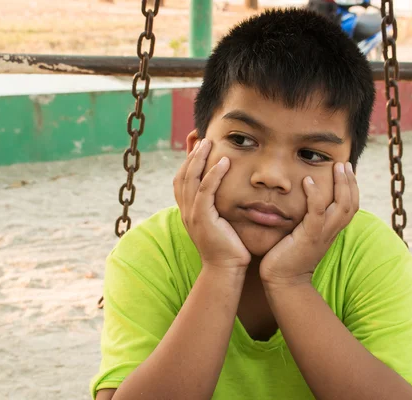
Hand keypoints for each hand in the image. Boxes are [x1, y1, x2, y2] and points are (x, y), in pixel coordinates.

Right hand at [173, 139, 250, 272]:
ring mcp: (192, 214)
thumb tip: (230, 192)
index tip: (198, 146)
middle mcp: (186, 210)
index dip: (188, 161)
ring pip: (190, 178)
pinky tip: (224, 162)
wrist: (225, 270)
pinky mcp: (202, 218)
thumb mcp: (221, 223)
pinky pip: (205, 190)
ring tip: (210, 143)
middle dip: (192, 154)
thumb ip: (219, 207)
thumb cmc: (229, 248)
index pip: (182, 179)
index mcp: (188, 211)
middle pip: (182, 174)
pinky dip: (214, 174)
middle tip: (202, 137)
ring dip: (200, 158)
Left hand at [260, 162, 358, 287]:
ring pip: (342, 206)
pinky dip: (314, 196)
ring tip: (336, 166)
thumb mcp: (301, 235)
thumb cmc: (287, 257)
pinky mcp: (309, 237)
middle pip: (351, 204)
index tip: (346, 170)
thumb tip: (299, 203)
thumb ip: (305, 221)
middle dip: (350, 182)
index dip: (351, 188)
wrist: (282, 281)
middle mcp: (331, 232)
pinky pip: (317, 213)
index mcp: (331, 231)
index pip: (350, 207)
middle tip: (344, 163)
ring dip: (341, 184)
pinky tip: (308, 181)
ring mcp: (322, 235)